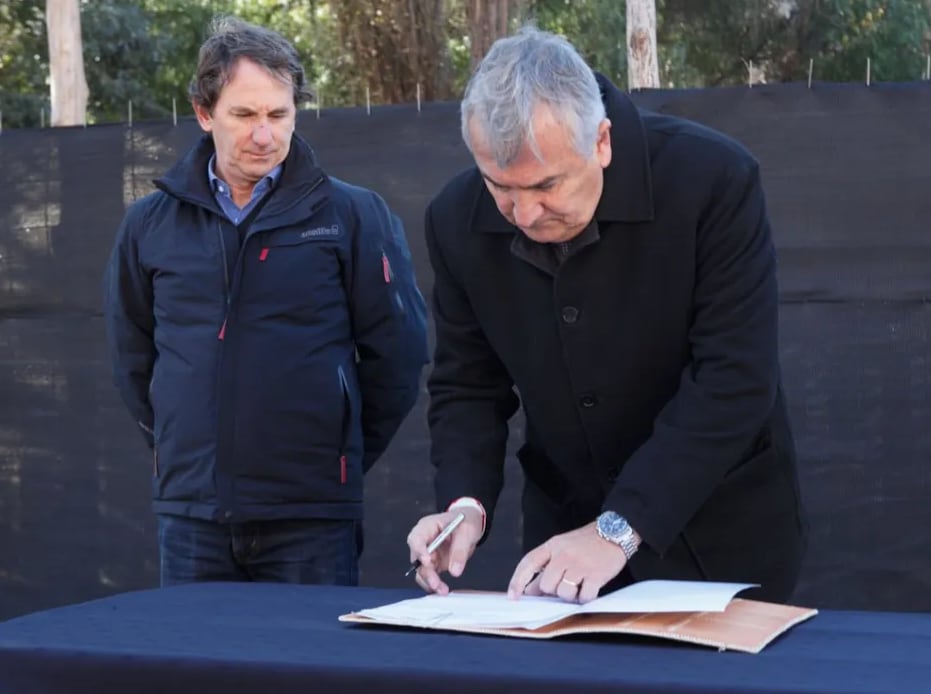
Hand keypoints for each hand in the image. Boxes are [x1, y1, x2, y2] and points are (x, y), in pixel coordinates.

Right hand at [406, 508, 483, 594]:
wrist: (470, 524)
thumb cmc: (465, 520)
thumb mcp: (467, 531)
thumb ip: (460, 550)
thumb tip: (455, 570)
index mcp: (427, 526)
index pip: (416, 538)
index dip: (419, 551)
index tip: (428, 561)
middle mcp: (424, 540)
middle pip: (417, 558)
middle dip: (426, 572)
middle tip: (436, 583)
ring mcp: (428, 553)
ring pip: (422, 570)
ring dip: (430, 582)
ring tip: (442, 590)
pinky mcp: (434, 563)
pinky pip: (430, 576)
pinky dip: (434, 584)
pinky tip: (442, 590)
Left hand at [507, 521, 627, 603]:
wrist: (615, 531)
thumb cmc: (587, 541)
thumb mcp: (562, 546)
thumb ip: (547, 566)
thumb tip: (530, 590)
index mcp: (552, 546)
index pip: (528, 563)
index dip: (517, 581)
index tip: (513, 597)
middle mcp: (563, 555)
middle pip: (546, 586)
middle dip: (553, 591)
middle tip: (564, 584)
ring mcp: (580, 565)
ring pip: (564, 593)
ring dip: (571, 595)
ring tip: (579, 584)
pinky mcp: (596, 575)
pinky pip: (584, 597)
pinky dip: (586, 597)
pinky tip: (590, 588)